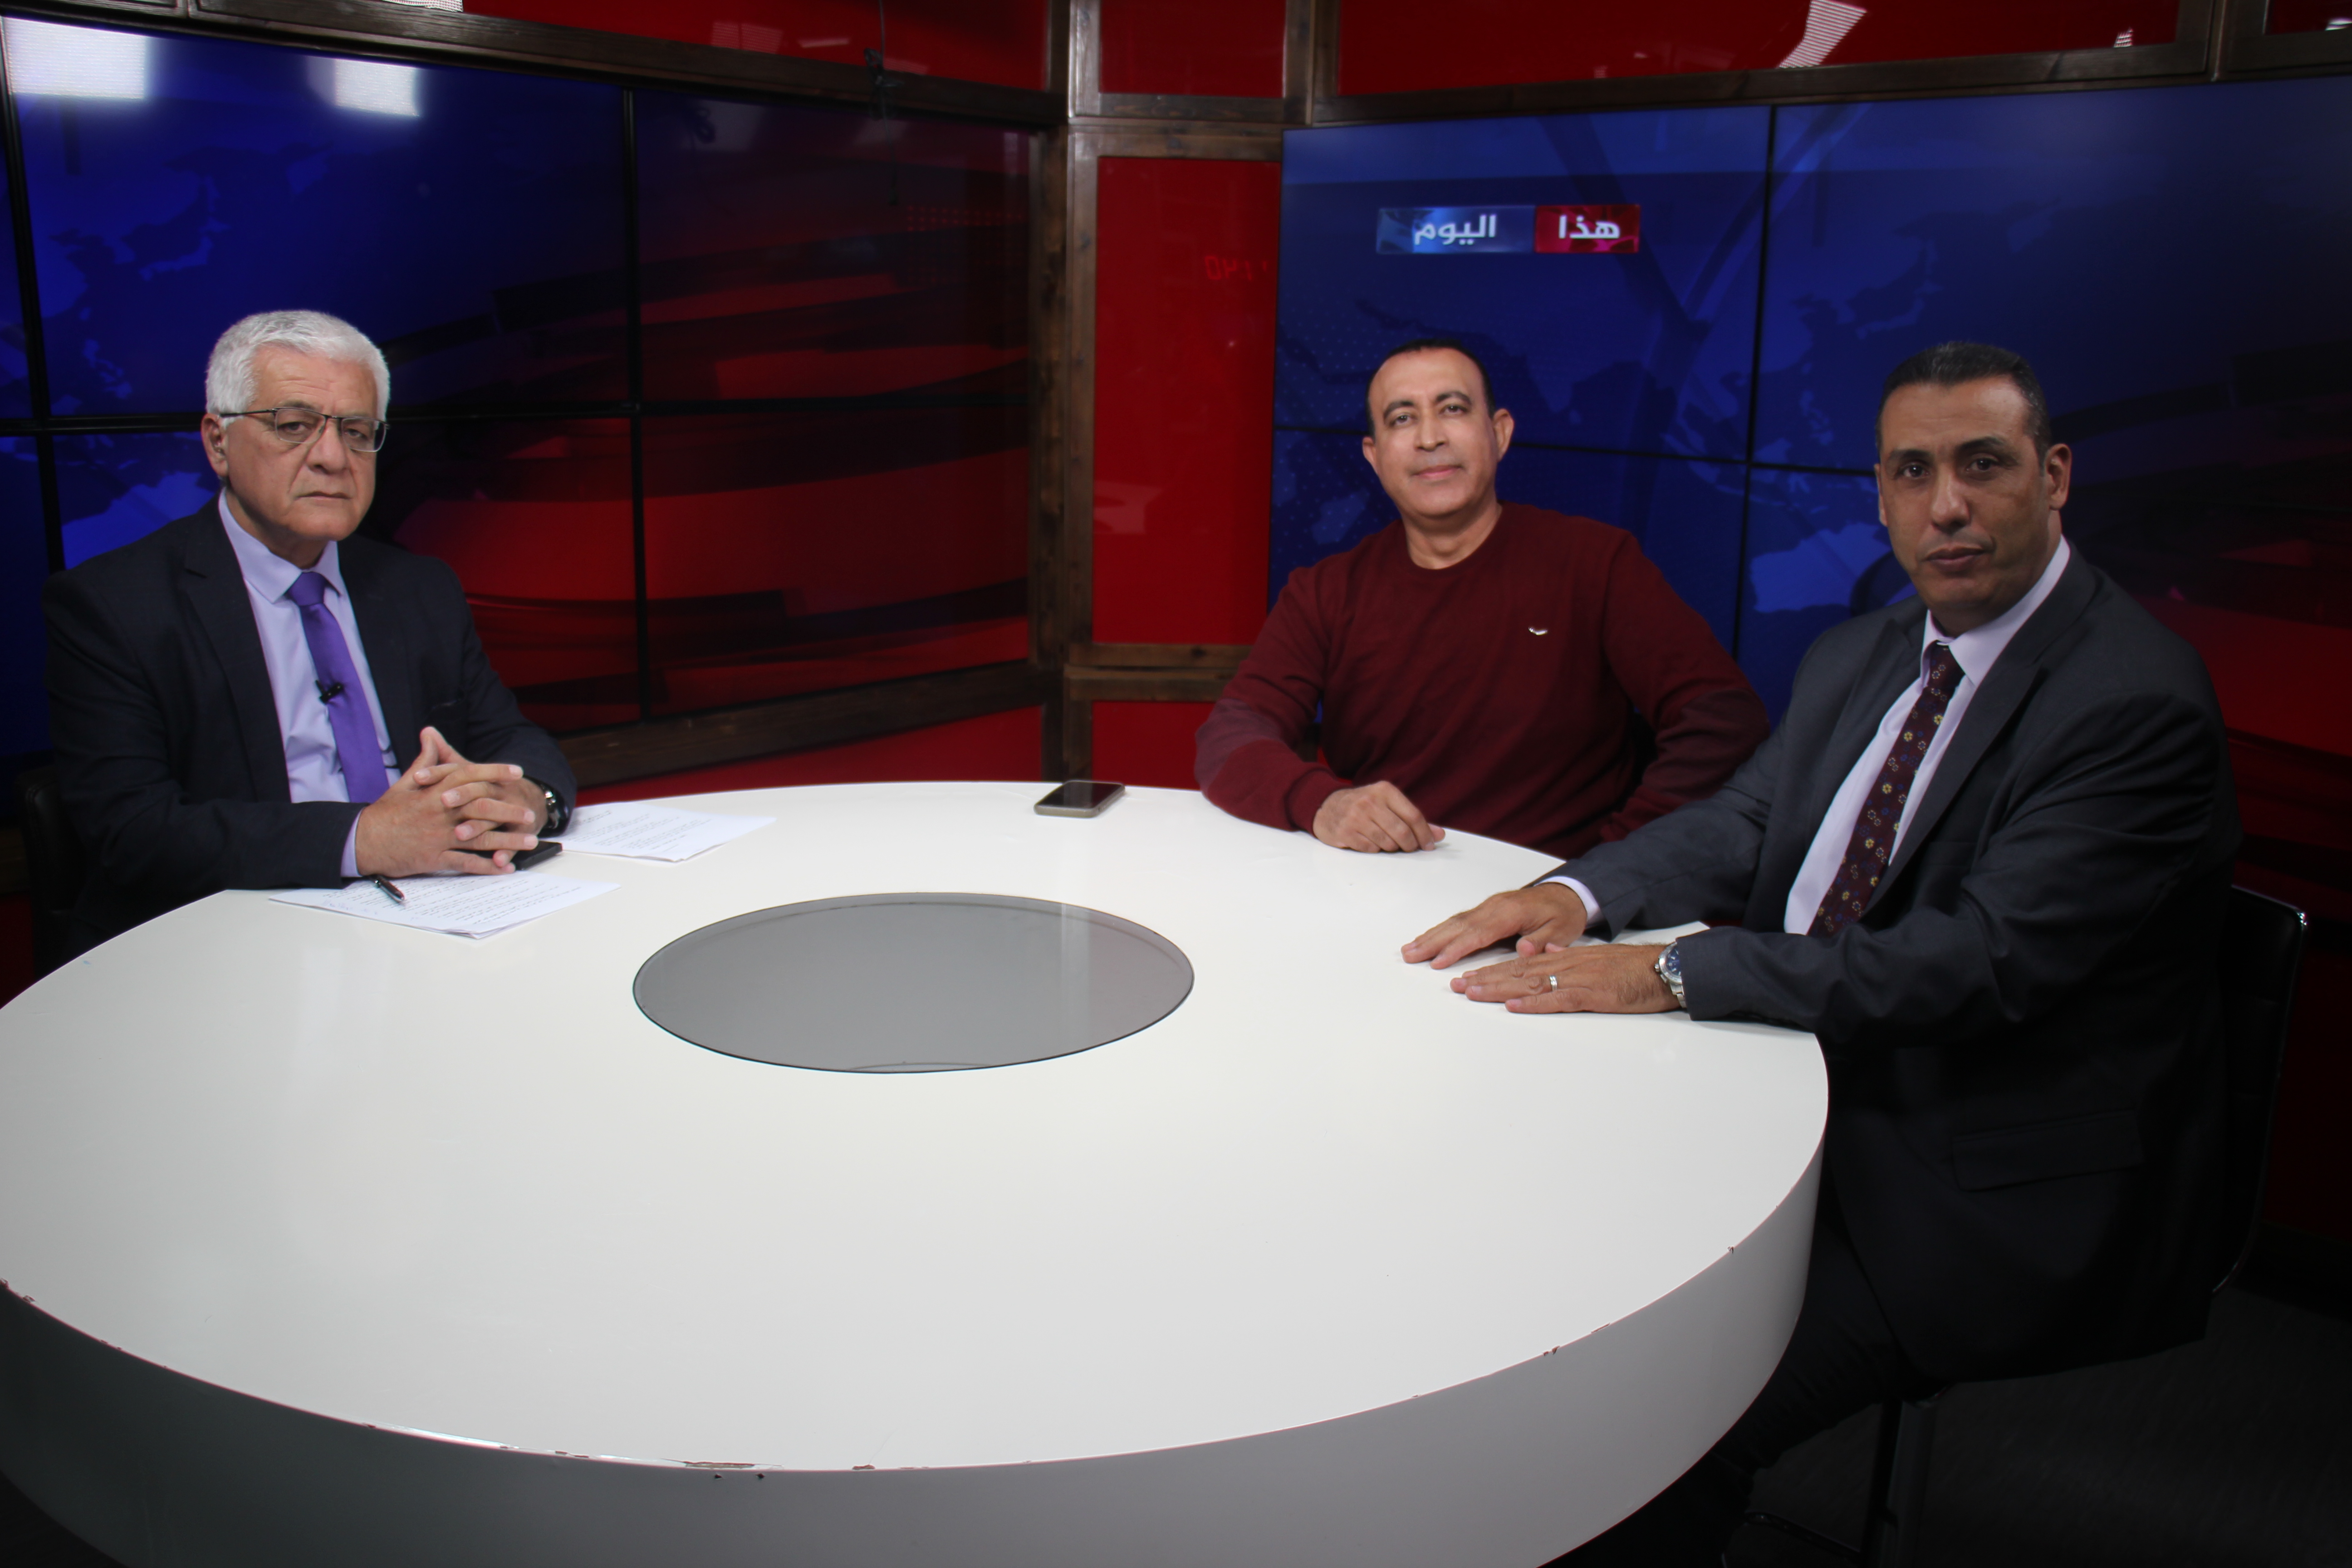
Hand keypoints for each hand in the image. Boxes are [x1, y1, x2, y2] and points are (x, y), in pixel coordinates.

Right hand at [353, 727, 540, 876]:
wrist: (363, 841)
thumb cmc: (385, 812)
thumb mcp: (404, 784)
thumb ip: (425, 762)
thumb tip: (431, 735)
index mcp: (433, 792)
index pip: (468, 776)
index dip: (494, 771)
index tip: (516, 772)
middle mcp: (439, 813)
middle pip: (481, 808)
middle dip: (508, 810)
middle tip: (529, 813)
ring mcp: (438, 837)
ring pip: (480, 838)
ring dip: (507, 841)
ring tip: (530, 841)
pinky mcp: (434, 858)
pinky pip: (465, 863)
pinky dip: (486, 866)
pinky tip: (504, 867)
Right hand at [1313, 781, 1444, 852]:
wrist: (1326, 806)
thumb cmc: (1363, 807)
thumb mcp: (1387, 805)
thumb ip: (1413, 819)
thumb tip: (1439, 835)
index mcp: (1385, 791)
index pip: (1413, 815)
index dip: (1424, 833)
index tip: (1429, 845)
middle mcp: (1370, 801)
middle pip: (1402, 831)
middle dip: (1410, 845)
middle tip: (1409, 848)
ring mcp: (1356, 817)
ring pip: (1387, 842)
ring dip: (1391, 847)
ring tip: (1386, 842)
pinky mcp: (1345, 831)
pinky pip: (1370, 848)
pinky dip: (1375, 849)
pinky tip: (1370, 842)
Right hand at [1401, 883, 1588, 969]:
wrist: (1566, 894)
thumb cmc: (1563, 914)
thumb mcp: (1562, 931)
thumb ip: (1542, 942)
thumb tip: (1524, 951)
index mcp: (1511, 912)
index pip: (1478, 933)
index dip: (1456, 948)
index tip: (1437, 962)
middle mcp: (1494, 906)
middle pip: (1458, 925)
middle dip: (1433, 942)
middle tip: (1410, 955)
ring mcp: (1488, 906)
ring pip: (1455, 921)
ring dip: (1431, 936)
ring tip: (1409, 950)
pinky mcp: (1486, 909)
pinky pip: (1459, 919)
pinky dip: (1441, 929)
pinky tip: (1428, 938)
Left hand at [1452, 942, 1677, 1014]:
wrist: (1664, 968)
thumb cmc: (1633, 969)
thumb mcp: (1596, 961)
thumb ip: (1569, 960)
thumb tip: (1546, 958)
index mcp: (1566, 959)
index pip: (1521, 964)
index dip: (1493, 970)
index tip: (1469, 975)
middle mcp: (1566, 965)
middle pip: (1517, 972)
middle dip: (1485, 978)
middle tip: (1456, 985)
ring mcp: (1578, 979)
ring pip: (1530, 983)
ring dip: (1499, 989)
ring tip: (1472, 992)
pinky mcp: (1592, 995)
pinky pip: (1558, 999)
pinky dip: (1534, 1003)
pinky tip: (1514, 1006)